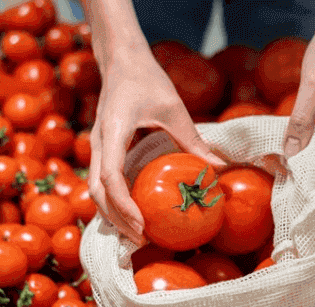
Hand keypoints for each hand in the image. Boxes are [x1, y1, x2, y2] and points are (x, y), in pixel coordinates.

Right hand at [87, 47, 226, 245]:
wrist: (121, 59)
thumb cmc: (147, 78)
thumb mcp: (174, 108)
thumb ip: (193, 140)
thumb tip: (219, 169)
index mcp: (113, 131)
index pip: (110, 177)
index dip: (123, 205)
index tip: (141, 224)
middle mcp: (99, 143)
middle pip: (97, 192)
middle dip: (116, 220)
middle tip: (142, 240)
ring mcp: (98, 147)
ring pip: (94, 191)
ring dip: (112, 215)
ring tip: (138, 235)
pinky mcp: (103, 149)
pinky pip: (101, 182)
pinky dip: (113, 202)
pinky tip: (132, 215)